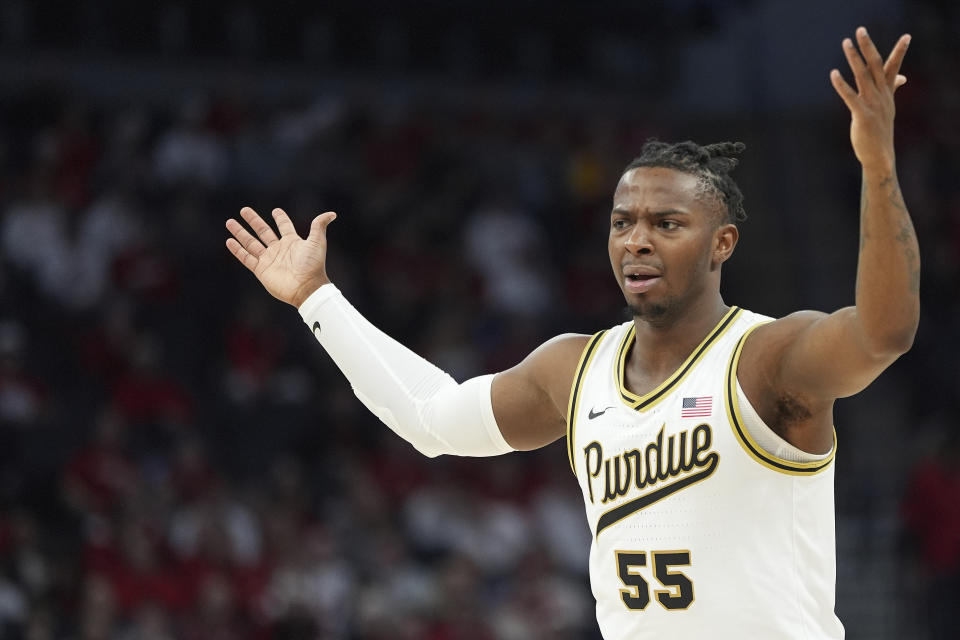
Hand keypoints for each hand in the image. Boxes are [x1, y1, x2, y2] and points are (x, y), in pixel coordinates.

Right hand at [225, 207, 336, 307]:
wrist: (306, 287)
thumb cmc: (313, 265)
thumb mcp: (317, 242)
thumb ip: (319, 226)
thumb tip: (332, 213)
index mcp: (292, 242)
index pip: (284, 226)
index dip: (281, 218)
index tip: (276, 210)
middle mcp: (279, 249)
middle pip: (263, 231)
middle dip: (254, 221)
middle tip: (244, 210)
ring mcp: (269, 259)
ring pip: (251, 243)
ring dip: (240, 233)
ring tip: (230, 222)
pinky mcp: (261, 270)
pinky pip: (247, 258)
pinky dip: (237, 250)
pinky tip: (229, 241)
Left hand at [830, 27, 909, 171]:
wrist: (880, 155)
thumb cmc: (880, 131)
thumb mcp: (888, 107)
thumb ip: (892, 89)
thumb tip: (902, 77)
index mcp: (888, 93)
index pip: (894, 67)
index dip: (900, 52)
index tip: (907, 36)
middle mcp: (882, 96)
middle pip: (876, 65)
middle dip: (868, 47)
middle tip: (860, 30)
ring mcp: (873, 105)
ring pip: (863, 76)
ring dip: (854, 58)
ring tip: (845, 43)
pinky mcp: (862, 115)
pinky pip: (850, 96)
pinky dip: (841, 84)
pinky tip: (833, 73)